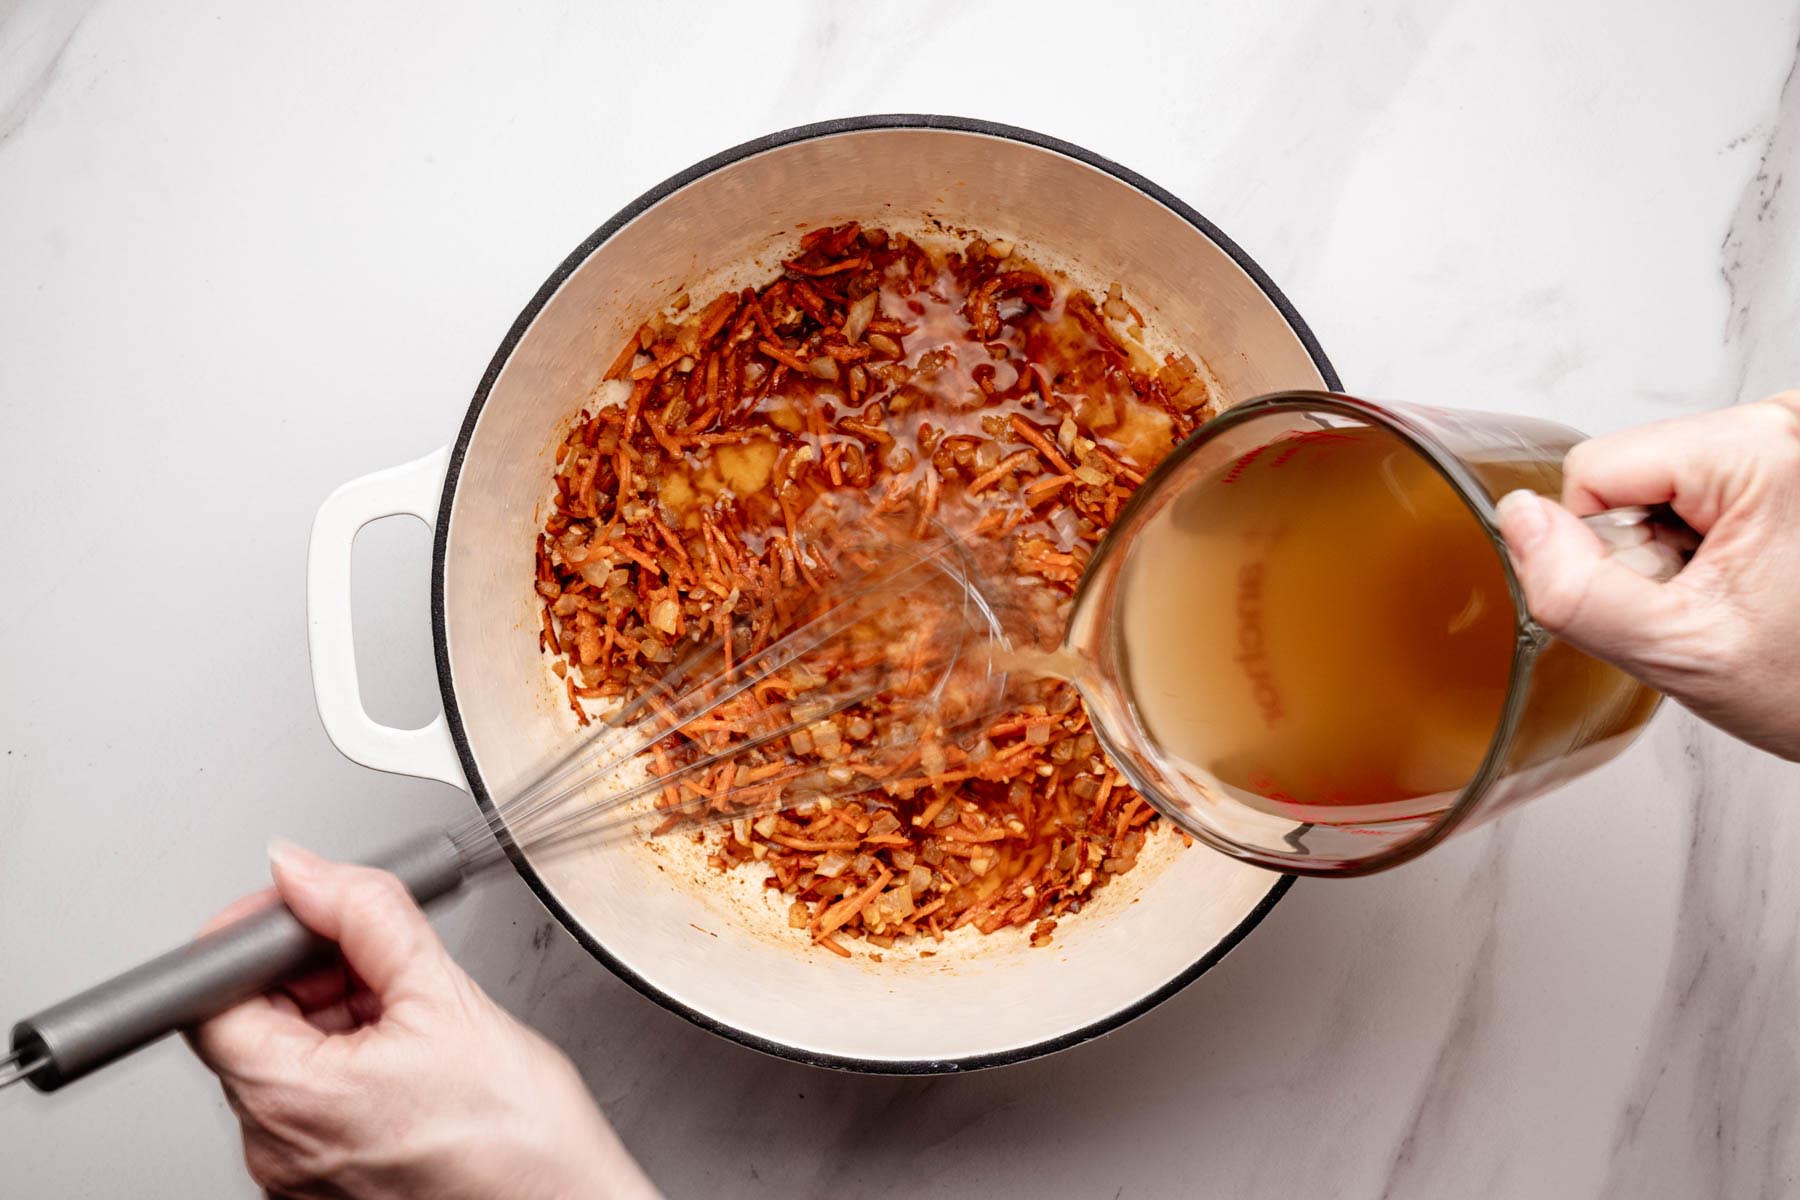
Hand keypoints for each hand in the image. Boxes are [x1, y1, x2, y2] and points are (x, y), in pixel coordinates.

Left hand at [187, 842, 658, 1199]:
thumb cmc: (519, 1137)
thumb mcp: (446, 994)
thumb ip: (366, 914)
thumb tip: (307, 872)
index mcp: (287, 1099)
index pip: (210, 993)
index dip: (256, 935)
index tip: (306, 907)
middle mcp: (275, 1147)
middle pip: (252, 1021)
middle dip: (313, 970)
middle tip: (381, 957)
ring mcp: (297, 1173)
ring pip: (288, 1058)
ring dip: (339, 1014)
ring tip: (412, 1015)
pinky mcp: (325, 1185)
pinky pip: (314, 1101)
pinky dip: (353, 1061)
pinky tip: (412, 1054)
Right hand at [1496, 391, 1799, 759]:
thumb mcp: (1681, 654)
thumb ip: (1578, 591)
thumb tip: (1516, 519)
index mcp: (1762, 449)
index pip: (1595, 469)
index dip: (1601, 547)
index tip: (1666, 592)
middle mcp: (1784, 424)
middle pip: (1629, 470)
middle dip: (1643, 545)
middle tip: (1706, 599)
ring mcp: (1791, 438)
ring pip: (1657, 478)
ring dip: (1674, 544)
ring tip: (1734, 591)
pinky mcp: (1789, 457)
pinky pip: (1697, 483)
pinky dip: (1705, 536)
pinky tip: (1747, 574)